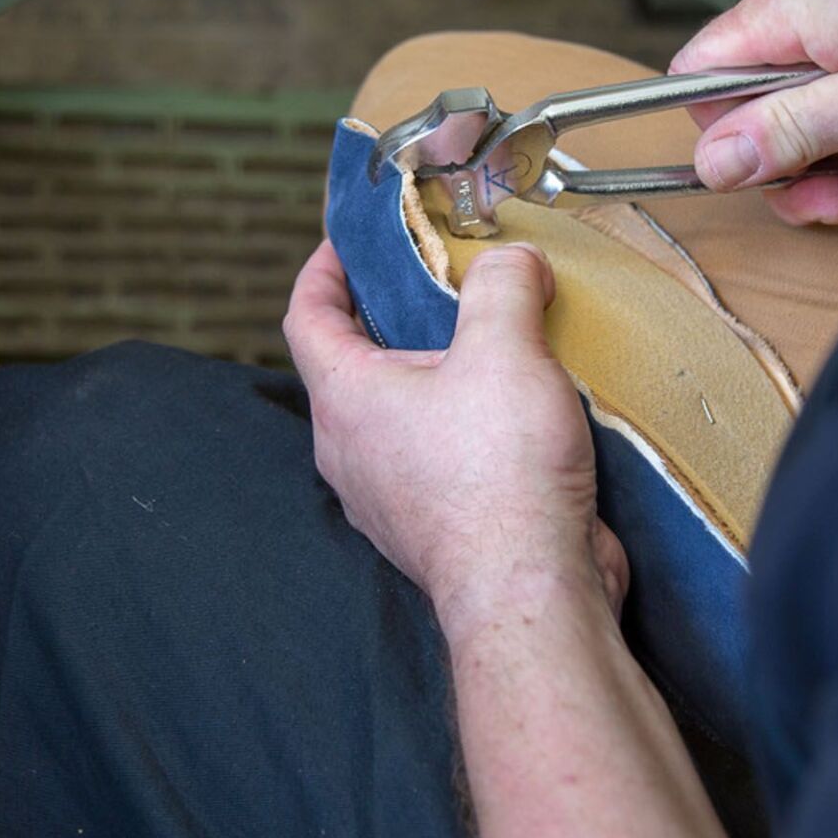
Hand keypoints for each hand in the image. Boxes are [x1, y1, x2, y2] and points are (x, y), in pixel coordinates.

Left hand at [282, 240, 627, 631]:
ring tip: (494, 348)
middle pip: (355, 368)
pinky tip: (521, 417)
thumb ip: (502, 288)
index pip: (307, 317)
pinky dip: (468, 430)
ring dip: (437, 380)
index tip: (342, 244)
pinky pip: (440, 462)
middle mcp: (352, 451)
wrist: (530, 594)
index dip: (322, 271)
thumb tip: (512, 260)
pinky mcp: (435, 528)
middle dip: (393, 323)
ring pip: (400, 418)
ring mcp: (390, 497)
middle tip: (440, 287)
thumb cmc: (499, 475)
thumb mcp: (504, 351)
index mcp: (346, 399)